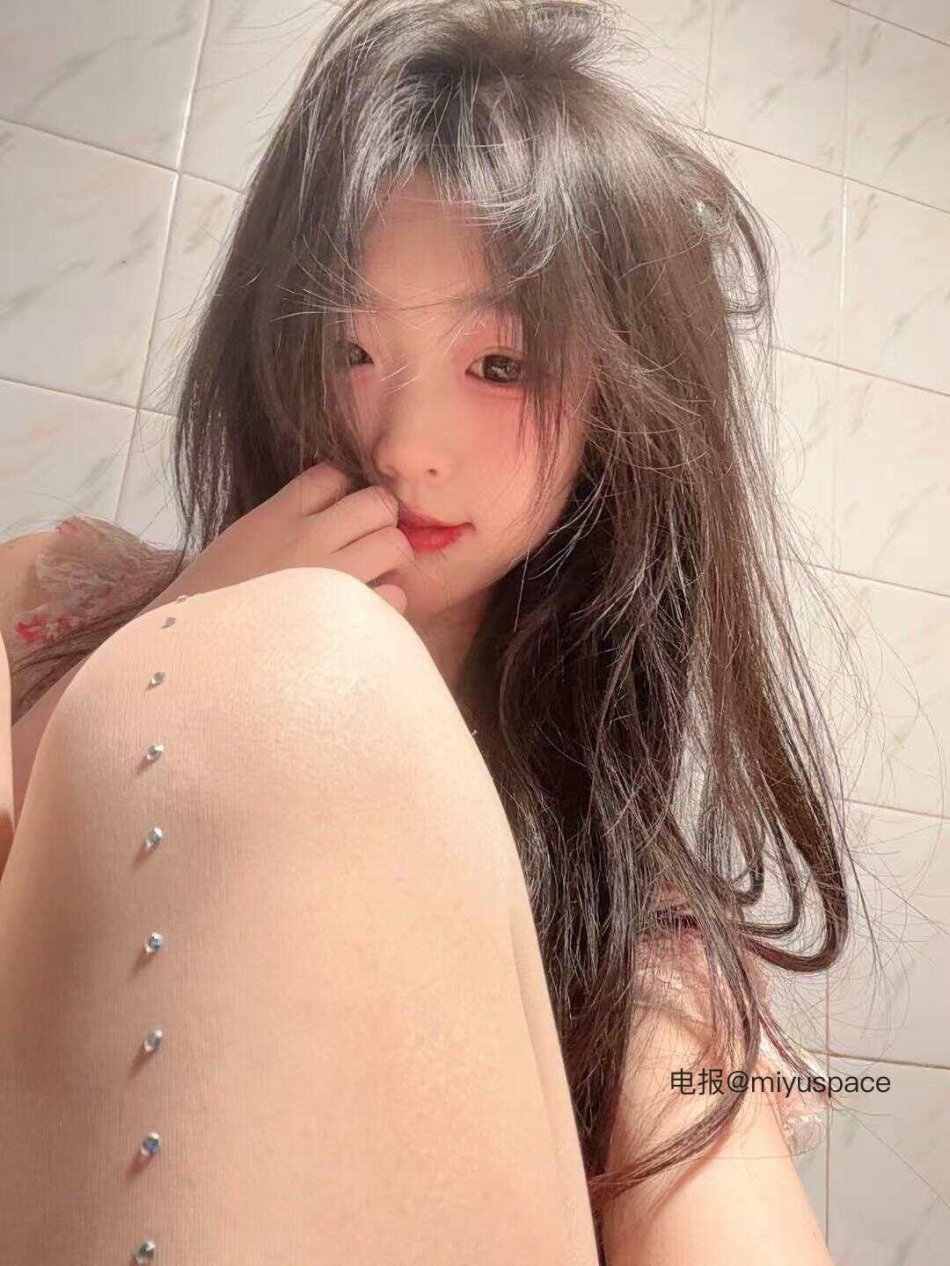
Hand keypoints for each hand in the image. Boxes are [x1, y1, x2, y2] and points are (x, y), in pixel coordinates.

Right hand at [152, 463, 411, 615]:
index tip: (341, 517)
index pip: (333, 475)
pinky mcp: (346, 618)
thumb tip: (328, 516)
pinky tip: (365, 614)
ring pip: (394, 543)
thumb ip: (282, 526)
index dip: (345, 493)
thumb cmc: (211, 607)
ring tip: (370, 580)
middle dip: (380, 522)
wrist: (187, 657)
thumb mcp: (239, 545)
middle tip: (366, 547)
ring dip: (389, 561)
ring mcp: (330, 577)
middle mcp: (307, 538)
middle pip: (377, 502)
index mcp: (275, 516)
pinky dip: (387, 603)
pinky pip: (394, 595)